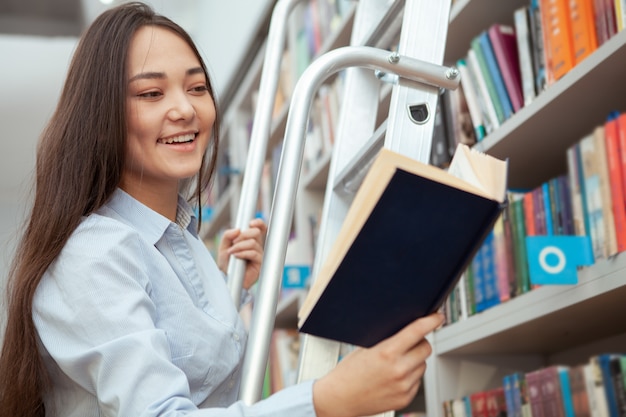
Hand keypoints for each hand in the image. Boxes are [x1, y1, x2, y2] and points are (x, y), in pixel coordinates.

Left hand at [217, 218, 266, 289]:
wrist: (227, 278)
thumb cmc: (227, 264)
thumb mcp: (223, 246)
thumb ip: (228, 235)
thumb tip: (238, 229)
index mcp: (250, 240)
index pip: (260, 228)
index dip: (259, 223)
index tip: (251, 223)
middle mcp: (256, 246)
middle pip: (256, 232)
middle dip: (243, 235)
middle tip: (234, 242)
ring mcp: (259, 255)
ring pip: (253, 243)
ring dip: (240, 246)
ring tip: (232, 252)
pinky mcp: (259, 264)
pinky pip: (253, 253)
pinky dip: (243, 253)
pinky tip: (236, 256)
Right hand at [312, 312, 443, 416]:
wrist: (340, 398)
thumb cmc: (349, 371)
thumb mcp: (365, 348)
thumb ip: (388, 339)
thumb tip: (409, 330)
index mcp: (387, 353)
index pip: (417, 331)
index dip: (430, 321)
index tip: (438, 316)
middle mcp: (399, 370)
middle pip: (426, 348)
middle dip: (420, 342)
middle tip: (409, 342)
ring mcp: (404, 386)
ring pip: (422, 364)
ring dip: (414, 360)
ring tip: (394, 363)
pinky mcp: (405, 398)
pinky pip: (417, 380)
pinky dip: (410, 376)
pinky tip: (393, 377)